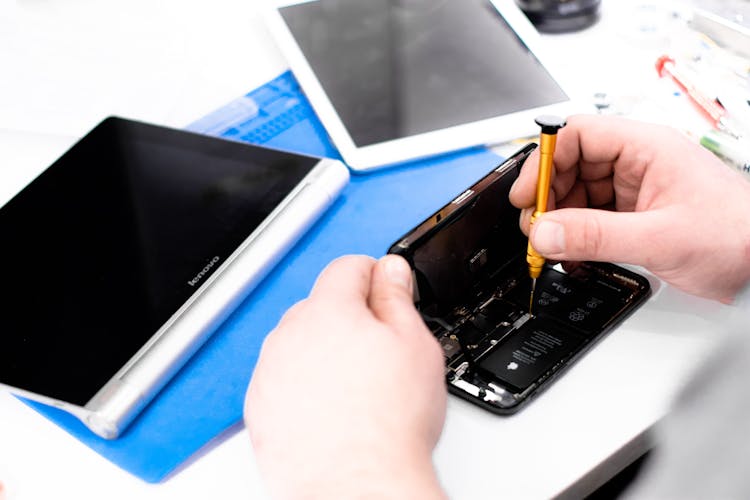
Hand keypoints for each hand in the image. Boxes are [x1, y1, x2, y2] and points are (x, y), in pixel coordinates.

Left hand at [244, 255, 446, 499]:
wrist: (356, 486)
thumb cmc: (388, 426)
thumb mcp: (414, 346)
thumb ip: (397, 298)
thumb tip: (389, 271)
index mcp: (328, 312)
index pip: (346, 267)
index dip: (372, 275)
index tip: (384, 289)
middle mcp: (290, 336)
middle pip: (320, 306)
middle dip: (348, 318)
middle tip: (378, 350)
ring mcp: (270, 372)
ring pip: (299, 344)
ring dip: (322, 352)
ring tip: (355, 389)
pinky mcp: (259, 406)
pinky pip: (283, 379)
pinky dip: (302, 385)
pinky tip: (331, 409)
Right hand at [510, 115, 749, 302]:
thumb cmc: (740, 235)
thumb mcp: (660, 237)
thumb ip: (596, 236)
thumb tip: (546, 232)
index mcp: (645, 148)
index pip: (578, 136)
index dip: (545, 162)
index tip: (528, 194)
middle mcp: (636, 165)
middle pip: (571, 168)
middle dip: (548, 198)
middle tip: (536, 229)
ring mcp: (634, 192)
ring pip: (576, 197)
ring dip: (559, 222)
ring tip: (551, 247)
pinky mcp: (634, 218)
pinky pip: (590, 221)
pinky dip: (574, 239)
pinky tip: (572, 256)